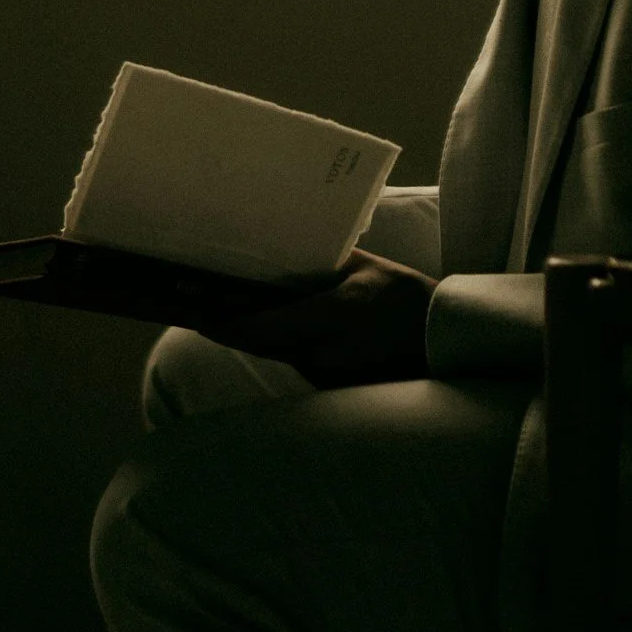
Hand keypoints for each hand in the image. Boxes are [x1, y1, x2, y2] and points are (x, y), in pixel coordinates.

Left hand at [202, 250, 436, 388]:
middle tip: (189, 297)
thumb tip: (280, 247)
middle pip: (257, 340)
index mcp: (327, 319)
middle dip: (224, 320)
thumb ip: (321, 261)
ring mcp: (325, 374)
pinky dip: (284, 342)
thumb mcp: (364, 268)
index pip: (258, 327)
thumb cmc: (405, 299)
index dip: (218, 320)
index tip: (189, 306)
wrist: (442, 344)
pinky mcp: (332, 385)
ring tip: (224, 302)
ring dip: (256, 330)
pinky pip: (297, 359)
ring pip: (276, 350)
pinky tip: (283, 323)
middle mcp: (320, 353)